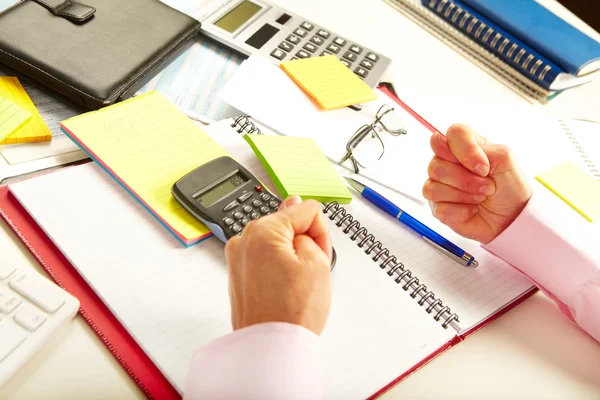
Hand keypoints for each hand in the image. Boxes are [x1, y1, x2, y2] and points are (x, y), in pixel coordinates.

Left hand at [224, 196, 331, 334]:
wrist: (271, 348)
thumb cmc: (291, 314)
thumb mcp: (317, 262)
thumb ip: (310, 229)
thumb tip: (299, 210)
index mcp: (262, 230)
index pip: (305, 210)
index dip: (320, 231)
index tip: (319, 251)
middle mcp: (243, 239)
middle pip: (288, 223)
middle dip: (304, 242)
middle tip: (310, 271)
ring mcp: (237, 257)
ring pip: (277, 241)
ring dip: (292, 255)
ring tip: (298, 283)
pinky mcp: (238, 273)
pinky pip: (265, 258)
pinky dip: (278, 267)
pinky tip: (286, 287)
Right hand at [422, 124, 531, 243]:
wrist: (513, 218)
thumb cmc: (509, 186)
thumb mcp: (504, 159)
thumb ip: (481, 149)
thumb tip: (459, 162)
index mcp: (463, 146)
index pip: (452, 134)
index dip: (465, 150)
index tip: (484, 168)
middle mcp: (446, 163)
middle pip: (436, 165)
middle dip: (465, 180)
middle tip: (487, 187)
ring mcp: (439, 185)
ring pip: (433, 188)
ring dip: (463, 196)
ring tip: (480, 198)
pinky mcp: (438, 207)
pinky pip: (439, 208)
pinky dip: (461, 211)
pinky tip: (472, 210)